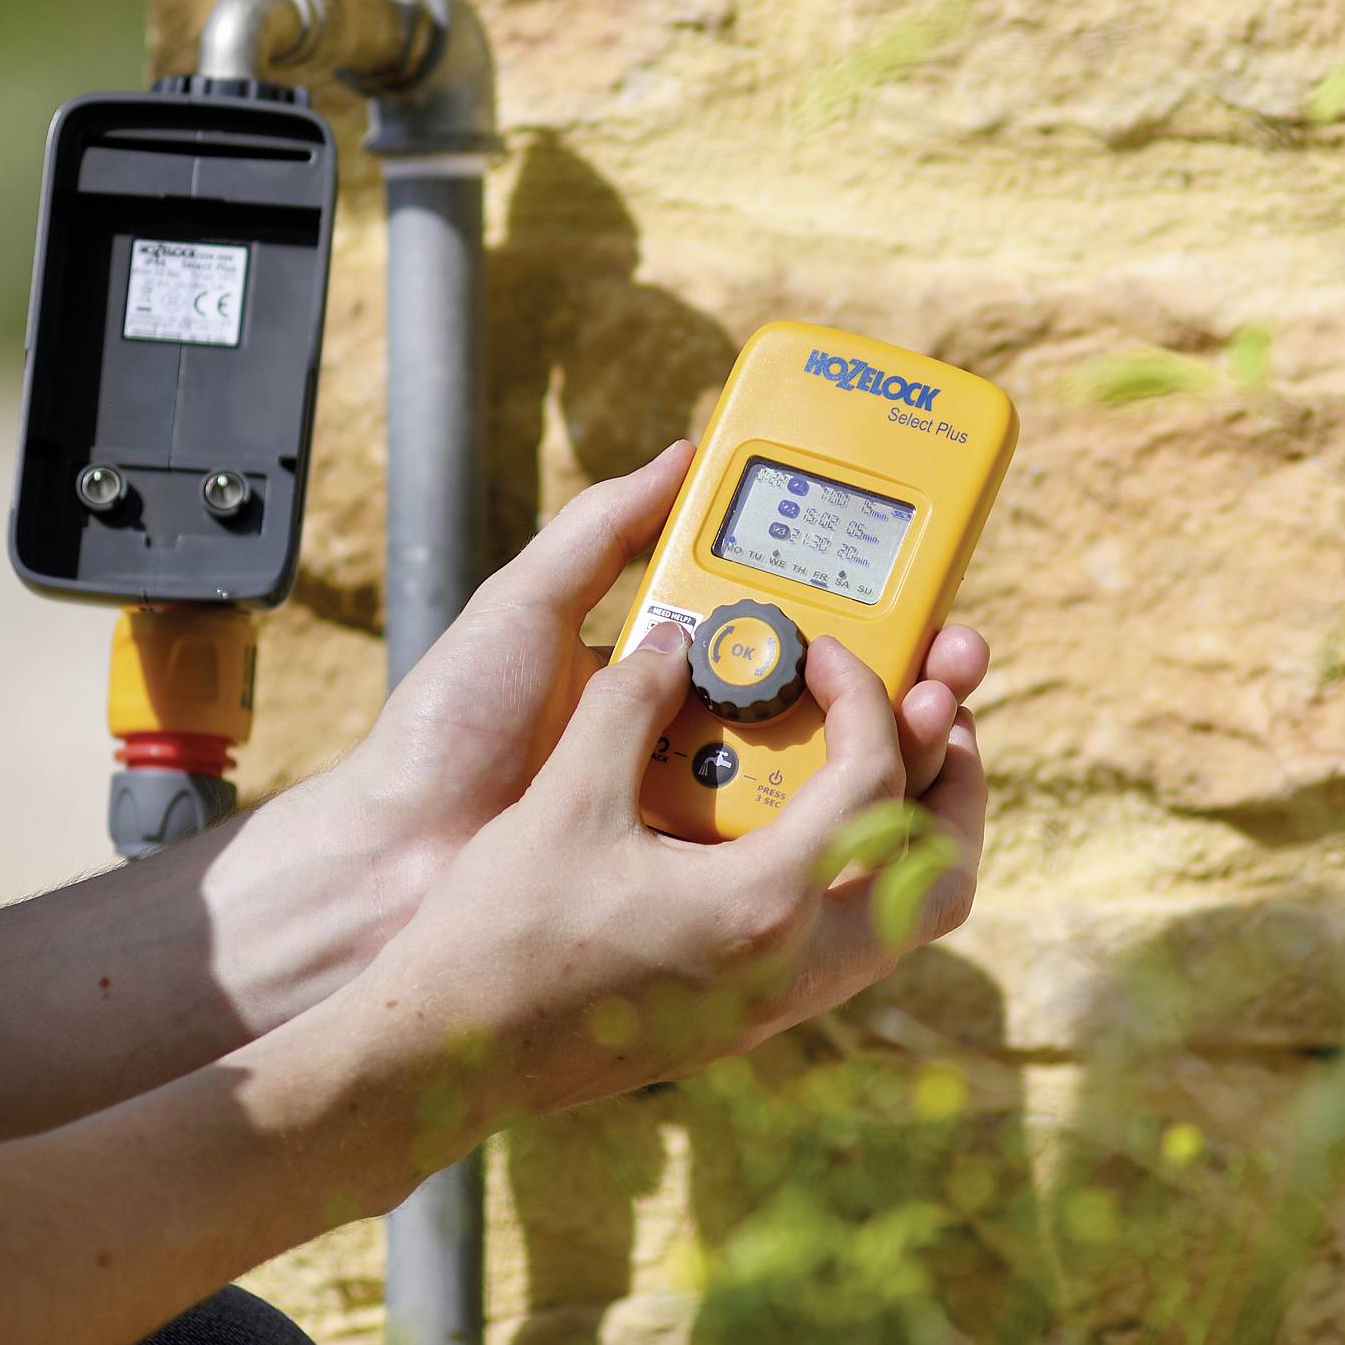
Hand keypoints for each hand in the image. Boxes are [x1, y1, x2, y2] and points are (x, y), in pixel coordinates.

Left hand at [319, 439, 988, 943]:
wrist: (391, 854)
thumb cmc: (448, 732)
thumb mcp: (525, 605)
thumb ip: (604, 529)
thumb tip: (685, 453)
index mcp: (663, 676)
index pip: (785, 635)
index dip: (858, 617)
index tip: (919, 590)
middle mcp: (690, 747)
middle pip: (825, 713)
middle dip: (902, 684)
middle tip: (954, 661)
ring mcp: (693, 825)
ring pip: (817, 790)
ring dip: (885, 757)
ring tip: (929, 721)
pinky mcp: (685, 891)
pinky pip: (772, 862)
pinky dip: (826, 833)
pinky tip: (874, 802)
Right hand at [356, 619, 985, 1127]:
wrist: (447, 1054)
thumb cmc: (499, 937)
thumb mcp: (566, 799)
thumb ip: (630, 704)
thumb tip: (674, 644)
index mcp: (760, 909)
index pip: (873, 785)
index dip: (865, 700)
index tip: (824, 656)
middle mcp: (789, 969)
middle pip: (943, 878)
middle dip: (954, 788)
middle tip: (930, 717)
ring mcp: (773, 1005)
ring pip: (907, 924)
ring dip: (913, 837)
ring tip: (879, 761)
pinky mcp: (746, 1018)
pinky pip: (848, 943)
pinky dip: (857, 874)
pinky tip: (799, 823)